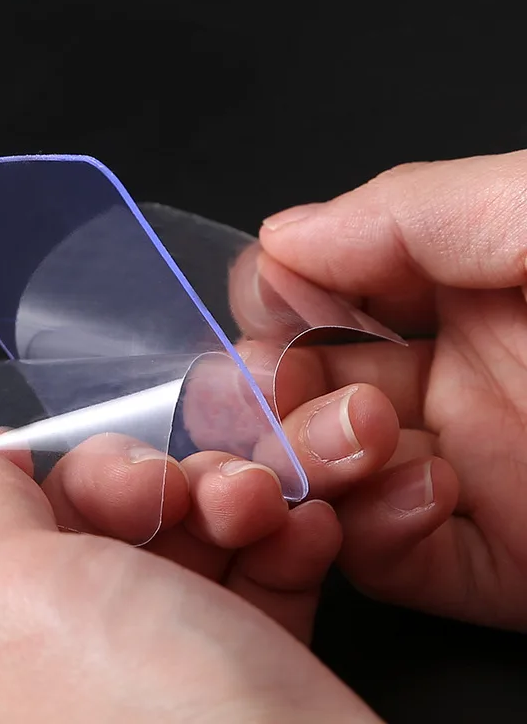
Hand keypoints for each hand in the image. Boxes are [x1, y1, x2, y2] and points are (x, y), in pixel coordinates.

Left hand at [0, 447, 381, 722]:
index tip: (5, 460)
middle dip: (111, 485)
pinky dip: (267, 537)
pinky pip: (237, 576)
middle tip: (156, 486)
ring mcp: (142, 685)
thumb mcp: (20, 597)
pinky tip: (296, 529)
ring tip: (246, 503)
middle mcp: (40, 697)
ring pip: (153, 545)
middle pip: (45, 543)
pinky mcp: (233, 675)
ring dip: (209, 498)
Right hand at [247, 150, 526, 629]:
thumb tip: (279, 236)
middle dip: (273, 392)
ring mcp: (468, 468)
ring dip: (316, 460)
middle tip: (288, 391)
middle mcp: (449, 375)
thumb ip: (409, 213)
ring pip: (327, 475)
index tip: (279, 311)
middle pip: (298, 389)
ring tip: (366, 435)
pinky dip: (378, 533)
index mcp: (455, 284)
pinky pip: (391, 558)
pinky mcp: (498, 559)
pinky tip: (423, 493)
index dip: (273, 301)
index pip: (311, 291)